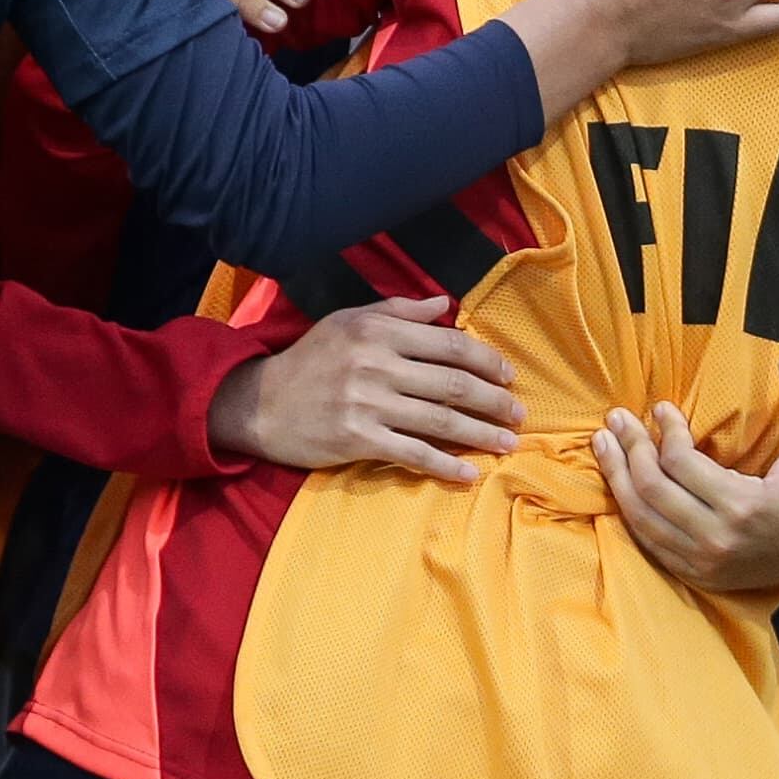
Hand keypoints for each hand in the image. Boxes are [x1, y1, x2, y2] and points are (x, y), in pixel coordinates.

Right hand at [207, 296, 522, 482]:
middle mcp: (376, 363)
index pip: (449, 344)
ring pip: (441, 421)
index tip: (509, 377)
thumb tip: (444, 305)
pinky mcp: (358, 439)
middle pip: (453, 383)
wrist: (259, 404)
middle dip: (494, 401)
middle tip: (519, 415)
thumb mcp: (347, 321)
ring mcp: (367, 403)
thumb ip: (397, 311)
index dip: (487, 361)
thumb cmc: (309, 361)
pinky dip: (445, 465)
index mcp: (378, 330)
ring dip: (481, 434)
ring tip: (507, 443)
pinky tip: (469, 473)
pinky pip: (413, 454)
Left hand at [592, 357, 778, 590]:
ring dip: (616, 477)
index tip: (661, 406)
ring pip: (640, 517)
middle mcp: (716, 539)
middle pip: (650, 488)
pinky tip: (618, 481)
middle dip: (628, 448)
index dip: (665, 430)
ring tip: (603, 443)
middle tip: (616, 418)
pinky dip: (629, 509)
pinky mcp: (697, 575)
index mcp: (744, 506)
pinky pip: (648, 541)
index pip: (680, 462)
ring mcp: (703, 562)